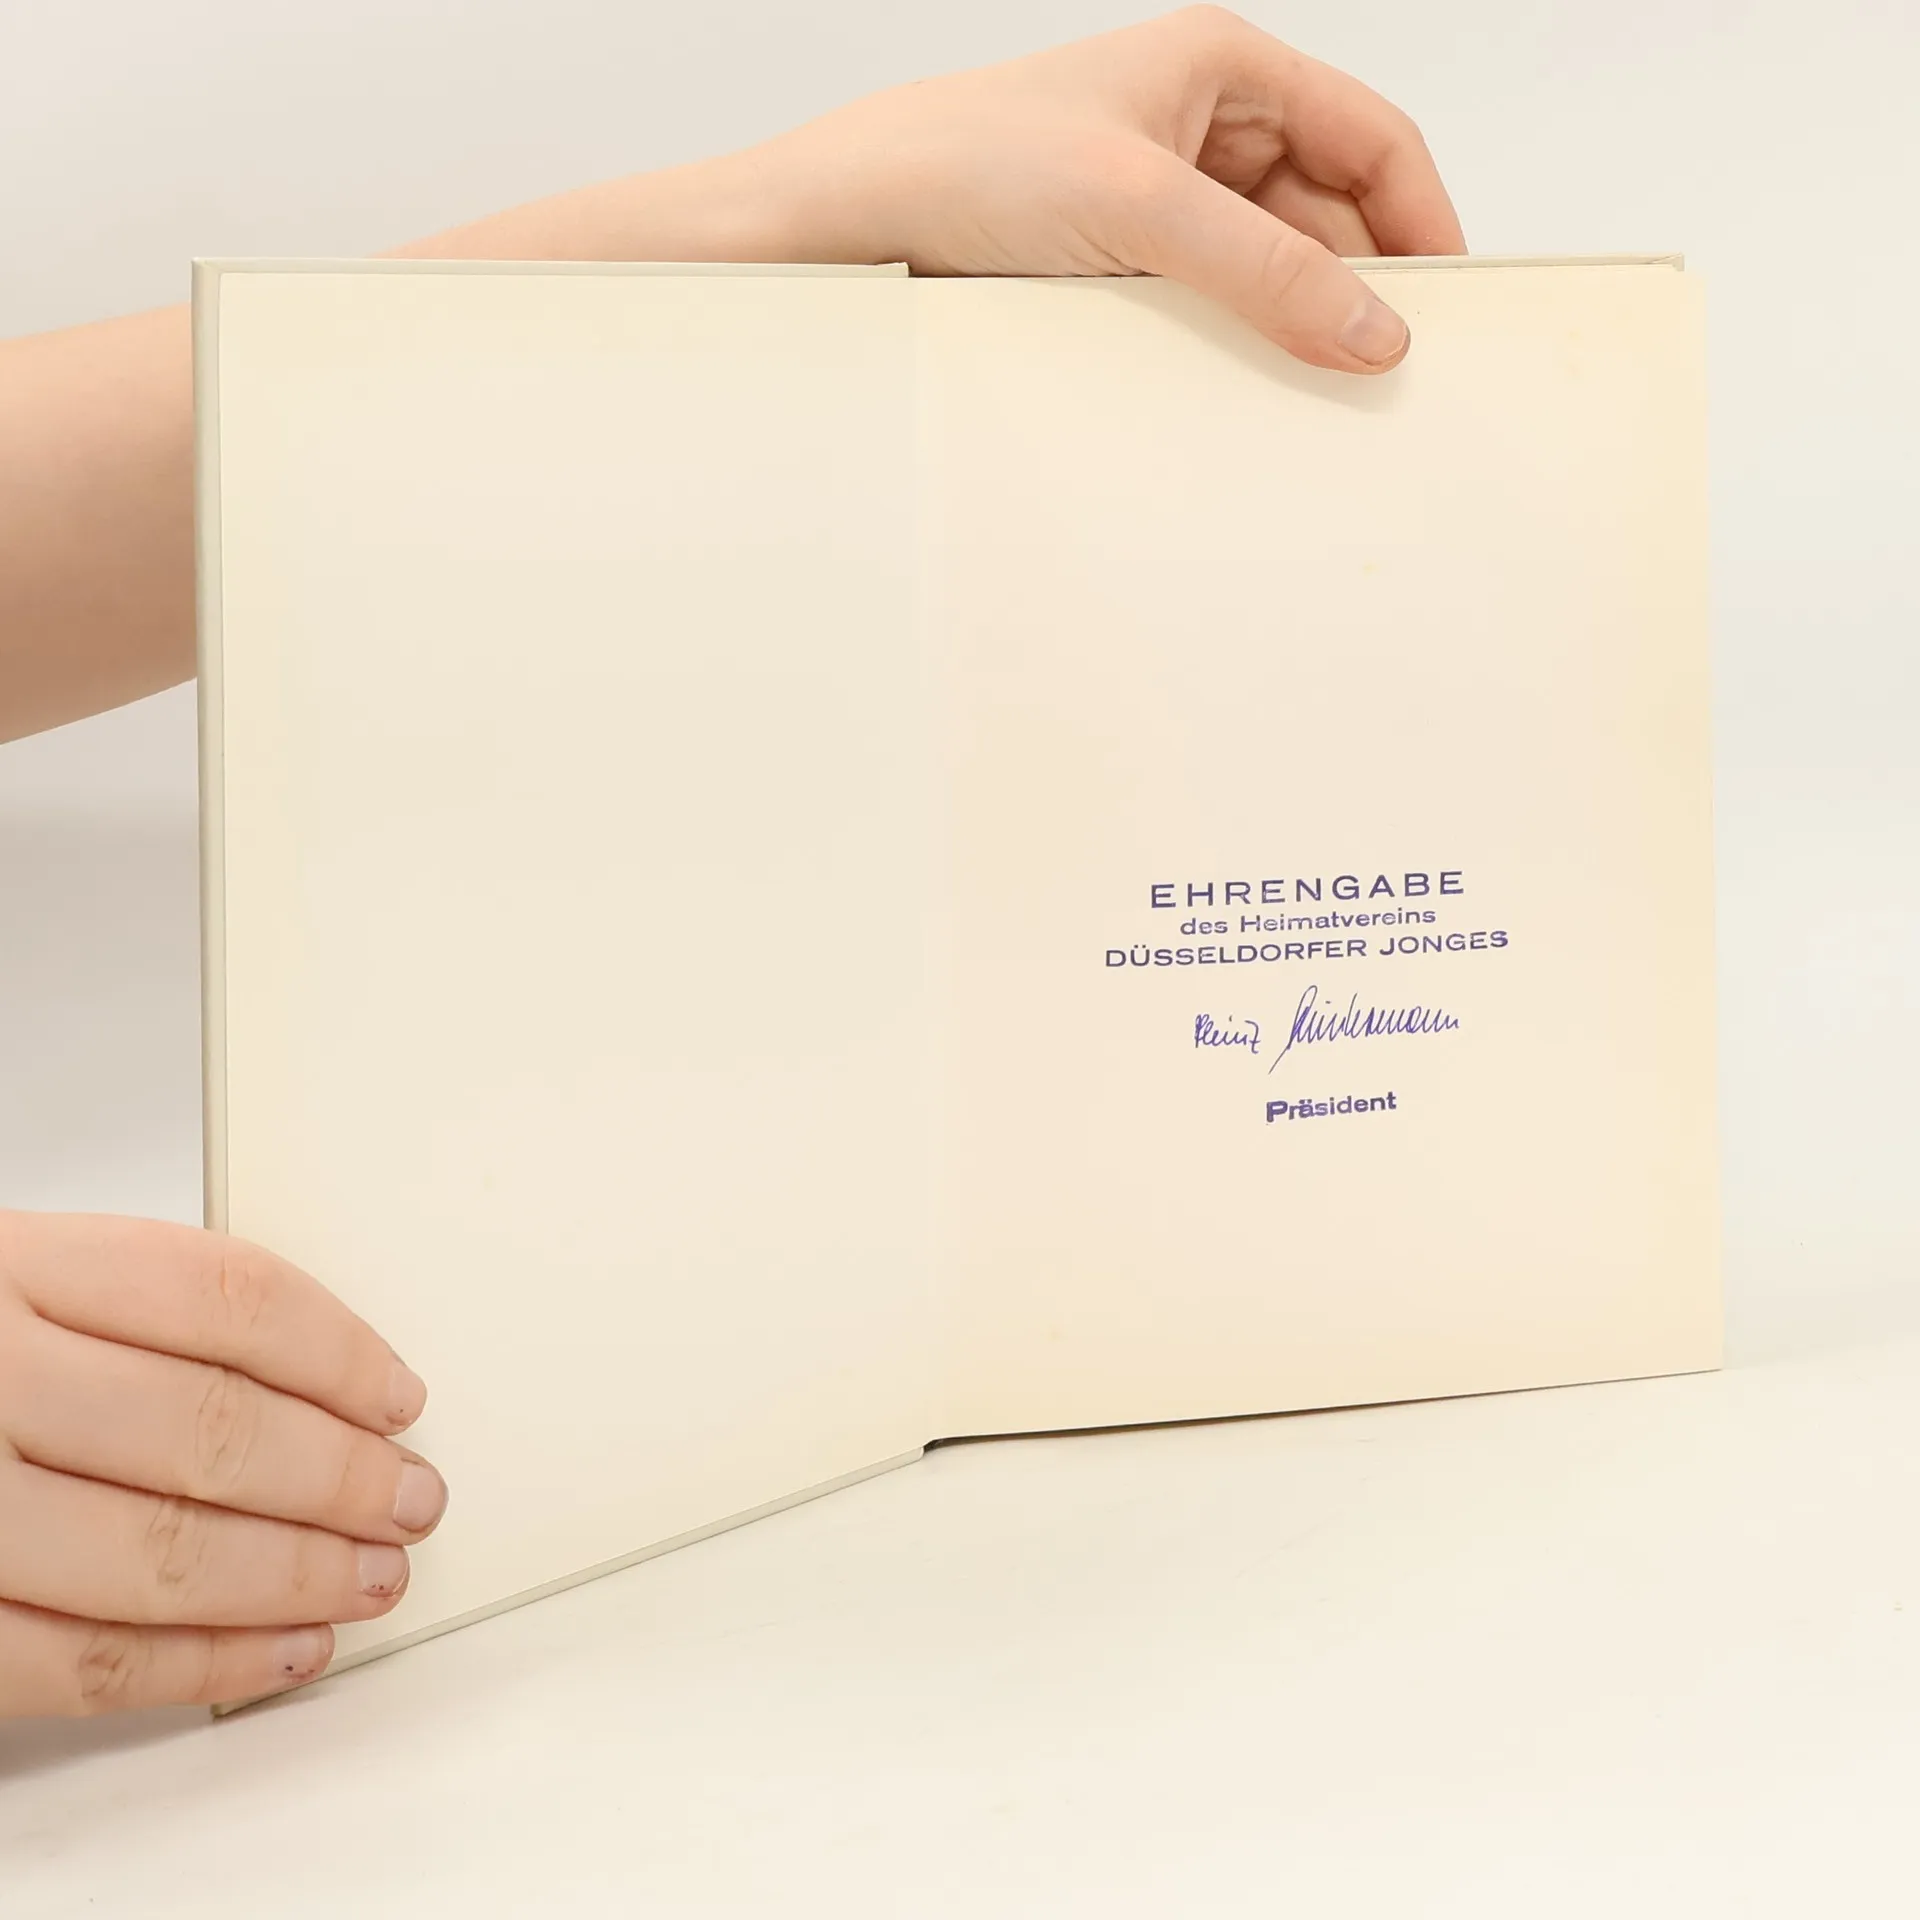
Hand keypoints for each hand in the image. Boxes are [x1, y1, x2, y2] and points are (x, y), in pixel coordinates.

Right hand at [0, 1211, 446, 1715]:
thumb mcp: (10, 1281)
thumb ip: (128, 1318)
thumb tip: (320, 1385)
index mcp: (10, 1266)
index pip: (224, 1297)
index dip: (338, 1352)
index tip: (398, 1397)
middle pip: (210, 1429)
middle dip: (340, 1477)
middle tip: (409, 1498)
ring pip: (159, 1552)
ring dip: (294, 1576)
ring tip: (371, 1577)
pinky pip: (83, 1665)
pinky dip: (203, 1667)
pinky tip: (280, 1651)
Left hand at [768, 6, 1462, 369]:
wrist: (848, 223)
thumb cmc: (964, 162)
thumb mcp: (1140, 207)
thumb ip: (1266, 269)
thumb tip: (1371, 328)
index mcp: (1220, 66)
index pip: (1371, 137)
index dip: (1421, 219)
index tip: (1445, 306)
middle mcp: (1198, 126)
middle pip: (1329, 209)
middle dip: (1360, 282)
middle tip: (1384, 368)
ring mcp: (1159, 200)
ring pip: (1270, 264)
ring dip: (1294, 321)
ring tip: (1314, 386)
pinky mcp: (1120, 265)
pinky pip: (1210, 303)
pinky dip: (1236, 343)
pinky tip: (1242, 386)